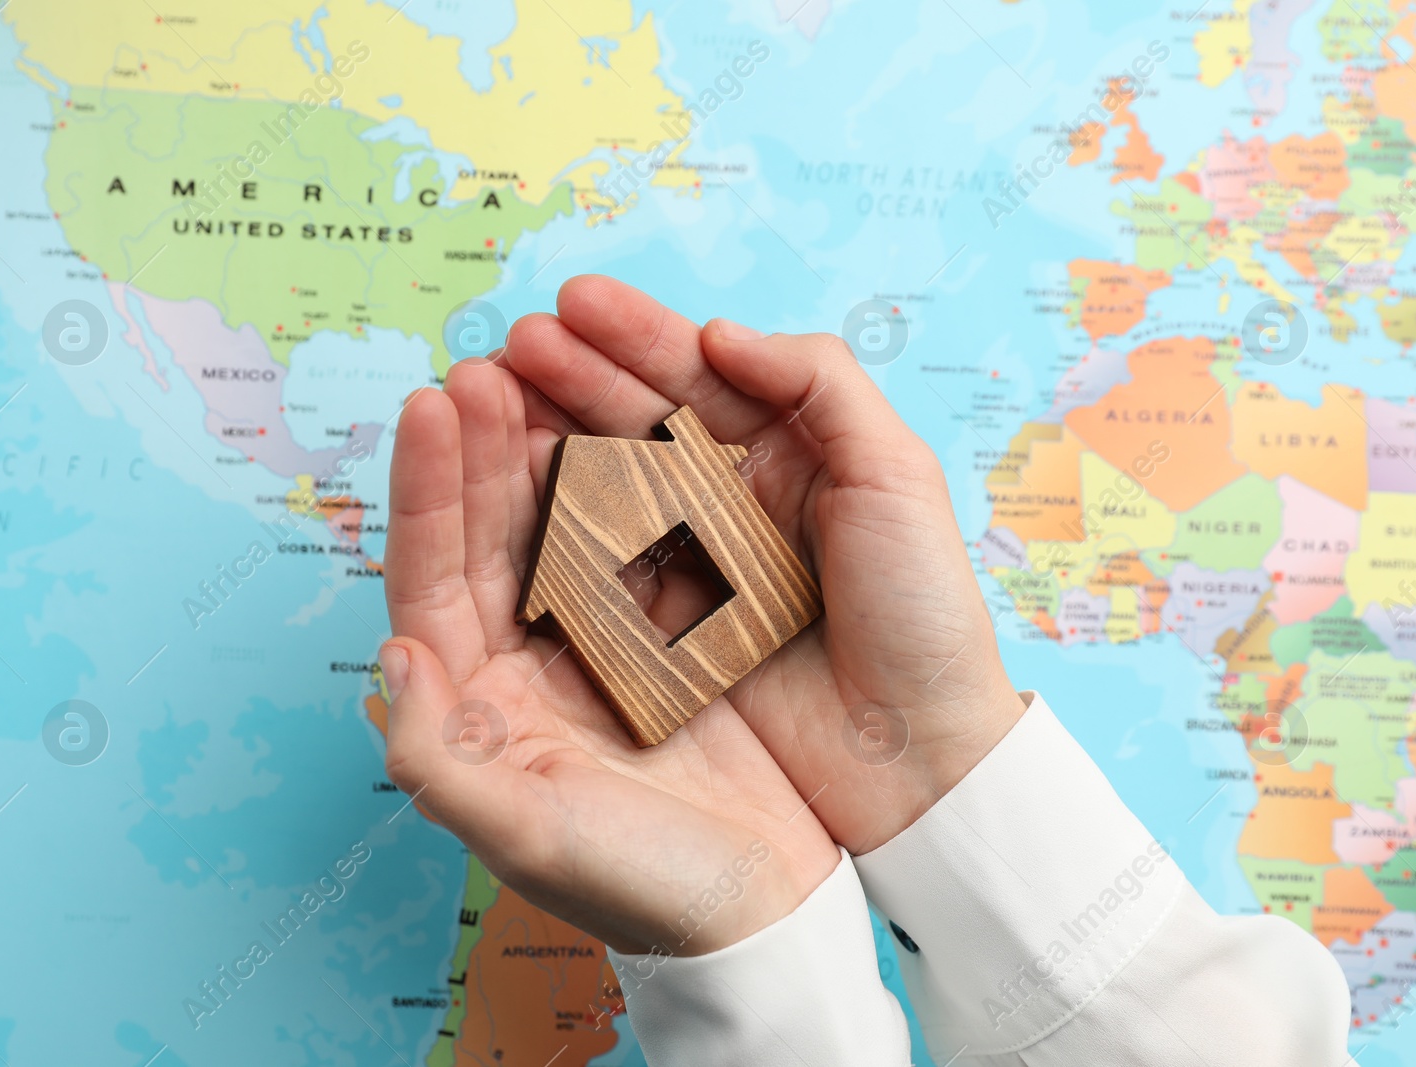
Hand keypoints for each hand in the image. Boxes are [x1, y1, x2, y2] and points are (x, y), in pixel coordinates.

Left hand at [378, 357, 838, 955]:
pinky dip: (634, 476)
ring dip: (554, 440)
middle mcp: (529, 658)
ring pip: (563, 517)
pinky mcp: (675, 627)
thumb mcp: (530, 835)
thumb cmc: (646, 886)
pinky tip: (632, 424)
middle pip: (491, 529)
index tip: (436, 401)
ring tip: (552, 366)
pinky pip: (641, 533)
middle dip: (488, 441)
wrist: (767, 914)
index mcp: (481, 701)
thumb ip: (441, 758)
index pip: (432, 576)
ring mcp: (601, 637)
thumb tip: (393, 656)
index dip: (429, 489)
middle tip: (494, 359)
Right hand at [504, 276, 1026, 853]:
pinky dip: (552, 522)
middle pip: (637, 417)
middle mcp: (730, 496)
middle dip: (573, 374)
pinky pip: (597, 562)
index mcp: (789, 449)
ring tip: (493, 397)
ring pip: (607, 480)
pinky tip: (510, 486)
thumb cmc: (922, 612)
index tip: (570, 305)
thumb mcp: (897, 477)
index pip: (698, 374)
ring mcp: (691, 562)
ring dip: (548, 435)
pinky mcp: (662, 628)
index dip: (635, 336)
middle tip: (512, 345)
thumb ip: (821, 384)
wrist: (916, 759)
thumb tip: (719, 333)